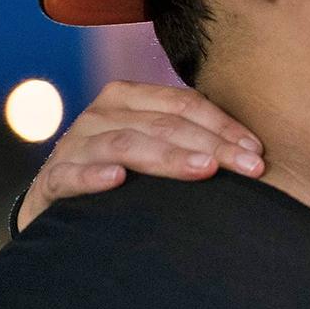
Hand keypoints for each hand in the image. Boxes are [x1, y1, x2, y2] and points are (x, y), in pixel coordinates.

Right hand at [17, 81, 263, 230]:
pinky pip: (72, 175)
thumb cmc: (122, 179)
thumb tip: (253, 153)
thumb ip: (190, 142)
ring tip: (204, 170)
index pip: (184, 105)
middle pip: (164, 124)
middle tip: (250, 168)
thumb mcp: (154, 151)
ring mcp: (74, 146)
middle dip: (212, 146)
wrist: (57, 209)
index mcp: (128, 99)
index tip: (258, 152)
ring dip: (167, 157)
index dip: (224, 126)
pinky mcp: (52, 181)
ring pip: (127, 144)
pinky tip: (118, 180)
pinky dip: (94, 176)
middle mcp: (100, 115)